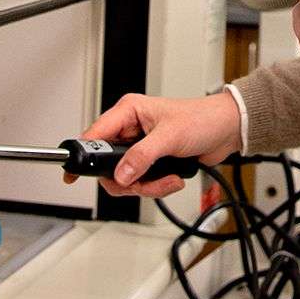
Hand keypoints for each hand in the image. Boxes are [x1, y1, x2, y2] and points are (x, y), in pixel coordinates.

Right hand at [74, 91, 241, 197]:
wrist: (226, 130)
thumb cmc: (202, 119)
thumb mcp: (170, 137)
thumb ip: (142, 156)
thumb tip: (121, 174)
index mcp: (128, 112)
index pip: (95, 135)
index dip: (84, 155)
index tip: (73, 175)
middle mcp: (130, 129)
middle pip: (108, 165)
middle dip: (127, 180)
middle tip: (143, 182)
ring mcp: (140, 147)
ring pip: (125, 178)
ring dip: (146, 186)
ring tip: (168, 179)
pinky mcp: (151, 161)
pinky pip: (141, 183)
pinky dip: (156, 186)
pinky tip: (172, 178)